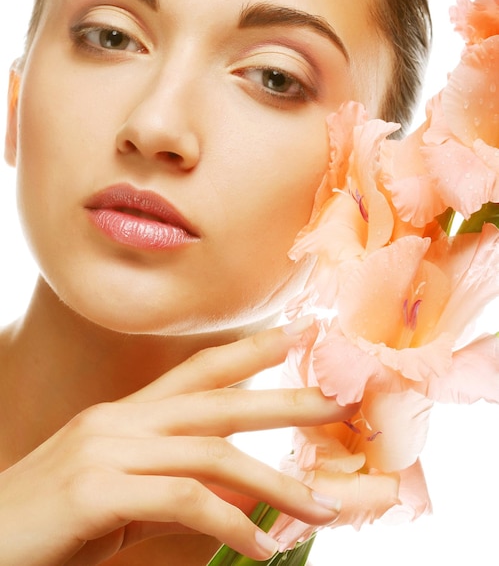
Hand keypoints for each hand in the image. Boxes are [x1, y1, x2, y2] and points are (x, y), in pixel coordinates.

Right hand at [0, 321, 353, 564]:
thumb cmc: (57, 522)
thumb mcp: (127, 495)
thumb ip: (182, 485)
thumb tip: (244, 493)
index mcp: (129, 414)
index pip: (201, 369)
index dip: (253, 349)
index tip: (300, 332)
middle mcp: (121, 419)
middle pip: (221, 401)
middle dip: (287, 400)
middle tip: (341, 402)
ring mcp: (108, 449)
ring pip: (214, 454)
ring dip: (277, 484)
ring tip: (324, 508)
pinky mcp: (97, 489)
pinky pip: (185, 501)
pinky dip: (231, 526)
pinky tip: (261, 551)